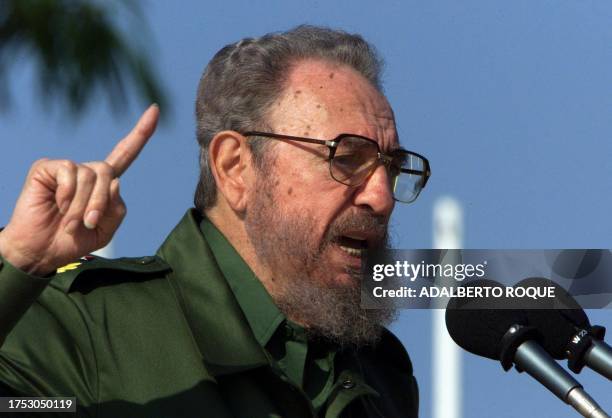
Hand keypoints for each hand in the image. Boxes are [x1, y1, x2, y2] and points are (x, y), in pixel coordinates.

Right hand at [0, 105, 158, 275]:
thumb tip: (114, 180)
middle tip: (87, 223)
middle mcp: (87, 171)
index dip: (141, 133)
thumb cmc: (73, 240)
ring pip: (89, 175)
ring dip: (82, 205)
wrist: (42, 251)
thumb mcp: (106, 229)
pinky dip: (66, 194)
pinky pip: (69, 172)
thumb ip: (117, 208)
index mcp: (104, 183)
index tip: (155, 109)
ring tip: (70, 222)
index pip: (126, 153)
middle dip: (100, 202)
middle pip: (108, 172)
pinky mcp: (47, 167)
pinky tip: (56, 204)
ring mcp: (67, 168)